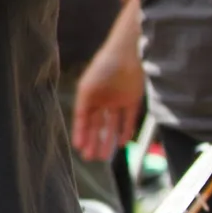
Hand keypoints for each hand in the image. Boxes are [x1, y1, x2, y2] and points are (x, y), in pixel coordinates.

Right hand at [73, 30, 144, 160]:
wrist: (125, 54)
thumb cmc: (101, 68)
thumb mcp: (86, 88)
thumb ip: (83, 106)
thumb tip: (79, 124)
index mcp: (89, 97)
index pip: (83, 120)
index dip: (81, 134)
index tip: (80, 148)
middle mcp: (102, 102)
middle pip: (97, 126)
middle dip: (94, 141)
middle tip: (91, 158)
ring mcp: (118, 102)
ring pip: (112, 126)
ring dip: (108, 140)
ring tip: (105, 156)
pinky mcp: (133, 101)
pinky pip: (129, 120)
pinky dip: (125, 131)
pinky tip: (122, 144)